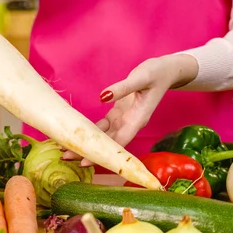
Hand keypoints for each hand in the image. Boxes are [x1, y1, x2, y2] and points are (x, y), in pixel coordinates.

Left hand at [62, 54, 198, 165]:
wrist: (166, 71)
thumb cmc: (157, 73)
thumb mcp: (141, 78)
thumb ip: (123, 88)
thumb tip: (103, 96)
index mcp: (138, 119)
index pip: (119, 142)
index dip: (103, 152)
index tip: (85, 161)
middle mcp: (130, 124)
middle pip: (108, 143)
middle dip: (89, 151)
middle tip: (66, 157)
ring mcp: (123, 120)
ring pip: (103, 137)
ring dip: (87, 143)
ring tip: (66, 149)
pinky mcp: (118, 114)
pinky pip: (102, 127)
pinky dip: (90, 131)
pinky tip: (75, 134)